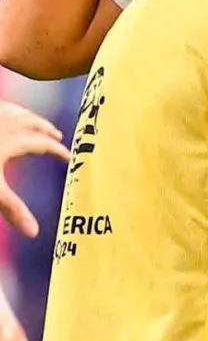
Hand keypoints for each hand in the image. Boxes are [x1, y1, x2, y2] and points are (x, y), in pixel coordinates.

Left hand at [0, 102, 69, 237]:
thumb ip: (13, 209)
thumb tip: (34, 233)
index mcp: (13, 140)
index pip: (42, 144)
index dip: (57, 151)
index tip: (68, 157)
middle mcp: (4, 123)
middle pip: (32, 122)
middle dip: (45, 129)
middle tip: (56, 136)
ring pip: (15, 111)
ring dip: (28, 116)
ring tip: (33, 121)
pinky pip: (0, 107)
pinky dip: (8, 110)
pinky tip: (3, 115)